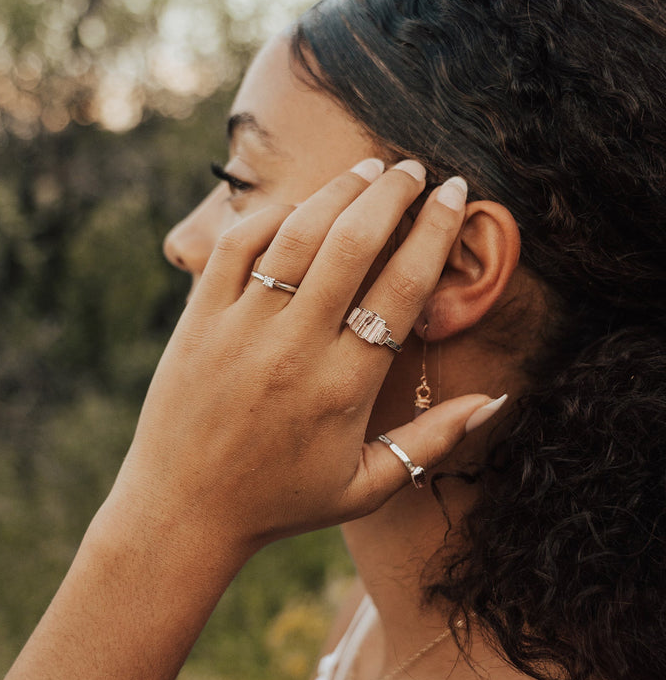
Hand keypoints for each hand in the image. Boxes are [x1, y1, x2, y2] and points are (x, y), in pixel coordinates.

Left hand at [107, 160, 499, 556]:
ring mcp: (241, 329)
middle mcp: (295, 348)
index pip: (403, 286)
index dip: (436, 230)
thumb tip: (498, 401)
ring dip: (339, 191)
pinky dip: (269, 216)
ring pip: (297, 234)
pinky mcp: (199, 320)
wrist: (181, 511)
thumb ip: (433, 441)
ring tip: (369, 168)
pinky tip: (299, 207)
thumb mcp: (366, 487)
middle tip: (416, 168)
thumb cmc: (281, 501)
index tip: (456, 194)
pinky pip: (236, 247)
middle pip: (353, 243)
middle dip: (393, 193)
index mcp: (345, 387)